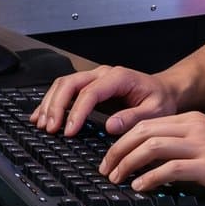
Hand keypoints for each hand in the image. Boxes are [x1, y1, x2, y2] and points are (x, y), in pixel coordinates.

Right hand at [30, 64, 180, 137]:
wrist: (163, 90)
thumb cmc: (160, 100)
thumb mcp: (154, 111)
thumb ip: (133, 117)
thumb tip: (110, 125)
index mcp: (118, 78)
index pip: (90, 92)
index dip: (76, 111)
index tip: (69, 131)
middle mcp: (103, 74)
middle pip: (70, 83)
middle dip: (56, 106)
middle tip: (50, 128)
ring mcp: (94, 79)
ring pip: (63, 85)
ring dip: (50, 104)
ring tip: (42, 125)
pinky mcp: (89, 87)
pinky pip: (65, 90)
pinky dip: (51, 102)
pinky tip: (41, 116)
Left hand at [99, 112, 204, 201]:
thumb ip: (188, 146)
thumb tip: (157, 163)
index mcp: (194, 120)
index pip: (147, 123)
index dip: (123, 140)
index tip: (112, 156)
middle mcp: (195, 128)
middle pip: (143, 131)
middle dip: (118, 150)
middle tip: (107, 169)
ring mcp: (202, 145)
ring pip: (152, 147)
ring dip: (128, 163)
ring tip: (118, 179)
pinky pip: (171, 168)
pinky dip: (150, 178)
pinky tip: (141, 187)